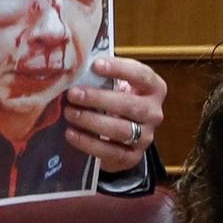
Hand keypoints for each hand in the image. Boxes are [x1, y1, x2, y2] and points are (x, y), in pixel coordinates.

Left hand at [63, 56, 166, 172]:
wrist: (120, 134)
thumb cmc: (114, 99)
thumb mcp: (112, 84)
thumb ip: (101, 75)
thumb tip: (74, 66)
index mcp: (152, 88)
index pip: (142, 75)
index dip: (120, 69)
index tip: (95, 65)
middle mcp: (153, 112)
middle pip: (130, 105)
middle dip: (99, 99)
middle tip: (73, 94)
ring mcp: (145, 137)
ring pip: (122, 130)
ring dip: (92, 121)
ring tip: (70, 113)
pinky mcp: (132, 157)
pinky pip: (112, 152)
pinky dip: (89, 143)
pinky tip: (71, 133)